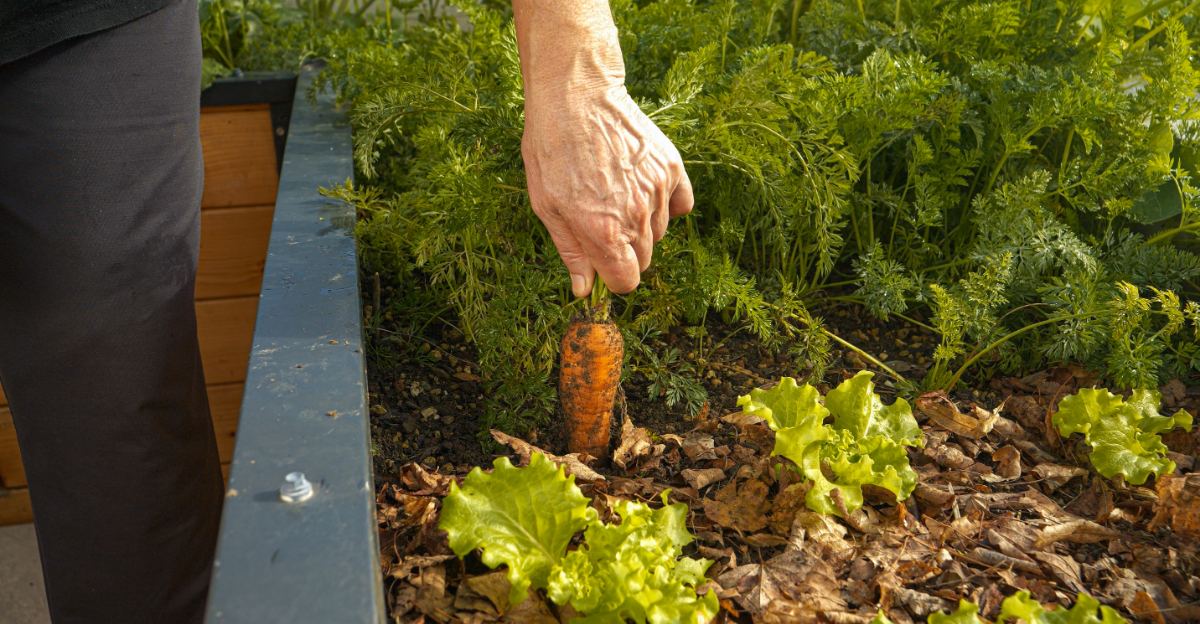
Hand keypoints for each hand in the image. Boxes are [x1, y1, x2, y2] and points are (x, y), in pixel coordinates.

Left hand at [514, 0, 692, 296]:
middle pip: (644, 260)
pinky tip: (641, 188)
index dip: (612, 277)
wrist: (576, 96)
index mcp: (604, 234)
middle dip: (624, 252)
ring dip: (641, 226)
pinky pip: (680, 206)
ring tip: (615, 194)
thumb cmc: (551, 150)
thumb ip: (571, 252)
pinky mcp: (670, 168)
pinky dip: (665, 205)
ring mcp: (658, 191)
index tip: (601, 261)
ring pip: (659, 233)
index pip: (627, 282)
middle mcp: (637, 217)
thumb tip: (584, 290)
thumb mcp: (547, 207)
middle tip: (601, 222)